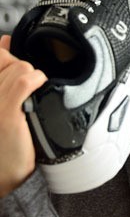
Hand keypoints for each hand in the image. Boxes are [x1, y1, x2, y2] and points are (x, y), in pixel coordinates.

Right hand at [0, 34, 46, 197]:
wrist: (0, 175)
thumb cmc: (1, 140)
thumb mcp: (0, 101)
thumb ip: (2, 71)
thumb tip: (4, 41)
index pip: (0, 57)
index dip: (9, 57)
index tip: (21, 76)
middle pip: (11, 60)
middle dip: (24, 70)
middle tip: (28, 93)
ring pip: (21, 68)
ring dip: (34, 78)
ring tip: (32, 99)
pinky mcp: (7, 113)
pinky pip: (25, 81)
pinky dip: (37, 81)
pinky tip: (39, 93)